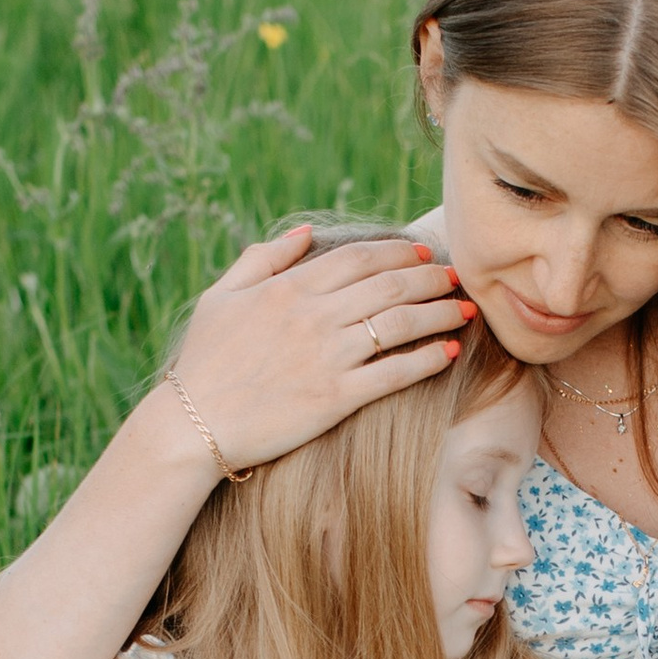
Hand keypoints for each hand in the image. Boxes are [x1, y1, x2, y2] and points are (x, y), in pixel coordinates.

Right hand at [165, 223, 475, 474]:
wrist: (193, 425)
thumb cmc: (204, 362)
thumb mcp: (221, 297)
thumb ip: (263, 259)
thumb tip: (304, 233)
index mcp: (288, 288)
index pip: (359, 258)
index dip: (398, 252)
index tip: (423, 254)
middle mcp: (313, 316)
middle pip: (389, 285)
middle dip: (431, 278)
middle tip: (456, 277)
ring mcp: (327, 357)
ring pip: (400, 324)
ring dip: (439, 313)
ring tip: (465, 310)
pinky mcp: (335, 398)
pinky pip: (393, 373)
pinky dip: (426, 359)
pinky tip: (447, 352)